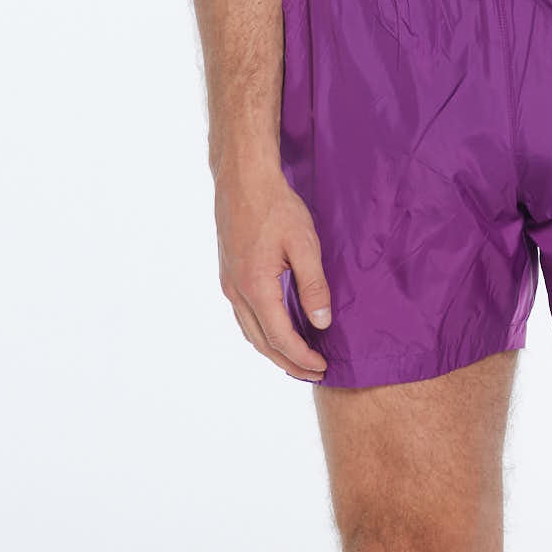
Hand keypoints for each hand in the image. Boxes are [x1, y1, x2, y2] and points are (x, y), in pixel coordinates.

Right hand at [214, 159, 330, 380]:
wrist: (243, 178)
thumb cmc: (276, 207)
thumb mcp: (304, 244)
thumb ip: (313, 285)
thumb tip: (321, 323)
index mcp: (255, 287)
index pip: (280, 337)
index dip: (302, 357)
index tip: (322, 366)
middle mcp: (236, 291)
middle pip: (261, 342)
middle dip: (288, 362)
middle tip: (313, 372)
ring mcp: (229, 283)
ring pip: (250, 331)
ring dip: (273, 349)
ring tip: (297, 358)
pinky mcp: (229, 274)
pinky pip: (244, 315)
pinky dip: (262, 331)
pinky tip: (277, 328)